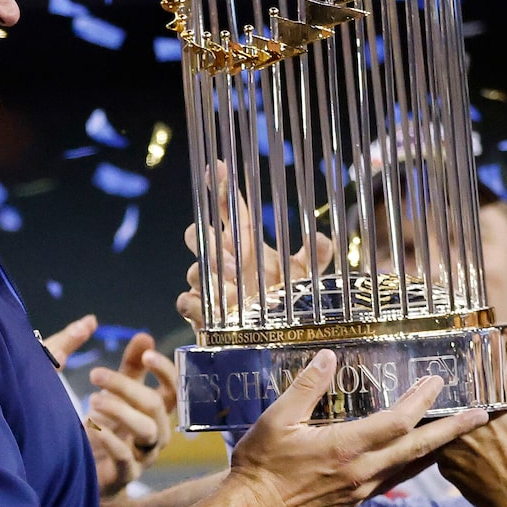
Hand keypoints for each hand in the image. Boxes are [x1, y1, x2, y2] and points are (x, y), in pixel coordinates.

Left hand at [86, 334, 178, 496]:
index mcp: (157, 411)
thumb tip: (145, 336)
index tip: (146, 355)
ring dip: (120, 410)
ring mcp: (144, 456)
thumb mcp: (117, 392)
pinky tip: (90, 426)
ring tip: (92, 401)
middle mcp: (156, 432)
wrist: (82, 470)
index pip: (176, 388)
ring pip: (146, 429)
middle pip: (155, 405)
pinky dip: (109, 439)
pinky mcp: (125, 476)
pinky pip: (125, 457)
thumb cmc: (105, 426)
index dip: (166, 371)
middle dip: (126, 385)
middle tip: (95, 374)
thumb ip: (131, 366)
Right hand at [177, 162, 333, 331]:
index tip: (217, 168)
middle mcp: (222, 261)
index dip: (220, 187)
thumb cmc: (284, 301)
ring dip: (212, 275)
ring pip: (194, 269)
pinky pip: (186, 301)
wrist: (270, 339)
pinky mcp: (200, 312)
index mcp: (243, 243)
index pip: (227, 209)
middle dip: (207, 237)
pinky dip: (196, 303)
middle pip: (198, 235)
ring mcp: (208, 285)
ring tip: (237, 289)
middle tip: (233, 251)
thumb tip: (321, 236)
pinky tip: (210, 310)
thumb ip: (316, 256)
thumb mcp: (305, 277)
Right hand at [229, 350, 485, 506]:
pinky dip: (415, 463)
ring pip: (411, 465)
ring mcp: (362, 489)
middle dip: (451, 429)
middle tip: (480, 415)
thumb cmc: (262, 466)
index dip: (421, 401)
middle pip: (418, 448)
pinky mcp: (356, 499)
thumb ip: (306, 386)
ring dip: (438, 447)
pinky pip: (396, 478)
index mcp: (345, 448)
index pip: (397, 423)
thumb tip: (328, 356)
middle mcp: (362, 471)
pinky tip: (421, 456)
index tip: (438, 382)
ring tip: (459, 431)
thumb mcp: (277, 418)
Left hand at [439, 340, 506, 506]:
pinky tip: (470, 447)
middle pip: (442, 408)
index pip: (452, 386)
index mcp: (473, 412)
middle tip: (456, 392)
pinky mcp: (450, 474)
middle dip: (448, 399)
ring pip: (440, 431)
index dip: (450, 376)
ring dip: (446, 424)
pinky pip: (443, 454)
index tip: (451, 367)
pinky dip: (453, 447)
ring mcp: (448, 456)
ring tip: (465, 419)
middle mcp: (454, 433)